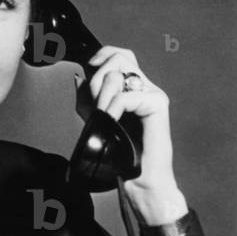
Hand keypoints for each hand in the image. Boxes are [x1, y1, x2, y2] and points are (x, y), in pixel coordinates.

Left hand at [82, 47, 187, 227]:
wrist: (139, 180)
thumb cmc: (120, 155)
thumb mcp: (96, 121)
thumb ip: (87, 99)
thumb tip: (78, 77)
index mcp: (132, 88)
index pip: (119, 55)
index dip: (102, 55)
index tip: (88, 69)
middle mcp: (144, 87)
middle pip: (120, 57)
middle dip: (98, 77)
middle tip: (95, 103)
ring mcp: (152, 94)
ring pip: (120, 74)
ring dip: (102, 94)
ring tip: (102, 115)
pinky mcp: (157, 104)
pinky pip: (126, 95)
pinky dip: (112, 108)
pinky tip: (110, 121)